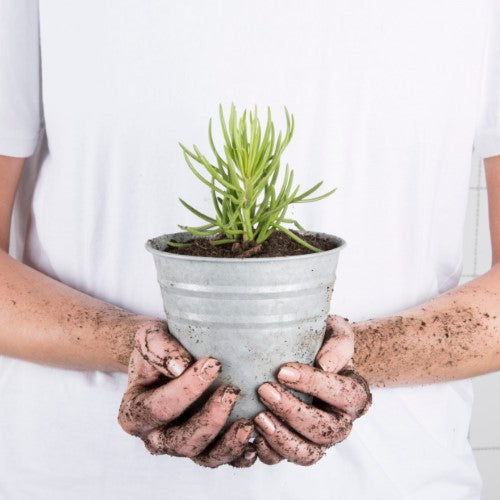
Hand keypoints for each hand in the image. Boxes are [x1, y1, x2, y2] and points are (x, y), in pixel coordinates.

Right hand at [118, 320, 255, 467]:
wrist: (165, 358)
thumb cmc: (157, 348)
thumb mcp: (150, 338)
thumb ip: (159, 348)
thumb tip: (180, 366)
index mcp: (134, 413)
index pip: (160, 408)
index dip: (187, 389)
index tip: (214, 364)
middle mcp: (155, 437)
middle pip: (181, 442)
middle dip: (210, 419)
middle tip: (231, 391)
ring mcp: (180, 446)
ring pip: (204, 459)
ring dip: (228, 444)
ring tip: (248, 423)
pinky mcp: (204, 449)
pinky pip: (223, 460)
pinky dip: (240, 455)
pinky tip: (255, 441)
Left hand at [254, 315, 370, 465]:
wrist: (313, 355)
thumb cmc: (324, 343)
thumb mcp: (336, 333)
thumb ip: (339, 344)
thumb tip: (326, 364)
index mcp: (355, 395)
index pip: (346, 396)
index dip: (315, 386)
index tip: (283, 371)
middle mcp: (340, 422)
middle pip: (325, 431)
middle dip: (292, 412)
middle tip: (264, 390)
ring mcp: (317, 439)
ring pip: (307, 454)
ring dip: (281, 437)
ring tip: (258, 416)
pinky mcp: (294, 446)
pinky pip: (283, 460)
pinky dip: (266, 451)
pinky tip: (251, 432)